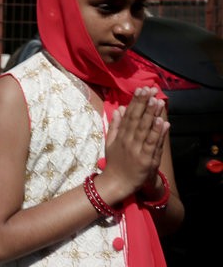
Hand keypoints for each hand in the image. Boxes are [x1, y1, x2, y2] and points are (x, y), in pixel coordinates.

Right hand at [97, 87, 168, 202]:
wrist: (117, 183)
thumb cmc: (115, 163)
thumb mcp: (110, 142)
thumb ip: (115, 125)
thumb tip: (119, 109)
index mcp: (121, 135)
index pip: (129, 115)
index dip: (136, 102)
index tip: (141, 90)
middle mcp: (128, 140)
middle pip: (137, 118)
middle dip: (144, 103)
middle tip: (150, 89)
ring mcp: (137, 149)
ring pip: (145, 129)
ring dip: (151, 114)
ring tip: (157, 101)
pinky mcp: (146, 159)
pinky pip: (152, 144)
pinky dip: (157, 133)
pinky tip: (161, 122)